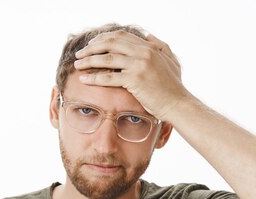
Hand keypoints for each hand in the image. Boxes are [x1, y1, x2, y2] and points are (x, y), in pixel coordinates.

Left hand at [73, 30, 189, 122]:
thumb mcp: (171, 61)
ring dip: (89, 60)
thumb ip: (160, 46)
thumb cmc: (174, 87)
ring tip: (77, 65)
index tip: (92, 44)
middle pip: (111, 43)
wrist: (178, 104)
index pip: (121, 36)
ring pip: (107, 58)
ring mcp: (139, 65)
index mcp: (150, 47)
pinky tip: (84, 79)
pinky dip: (94, 77)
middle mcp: (144, 52)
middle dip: (92, 47)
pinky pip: (109, 76)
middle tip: (80, 54)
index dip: (104, 39)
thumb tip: (148, 36)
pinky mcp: (135, 79)